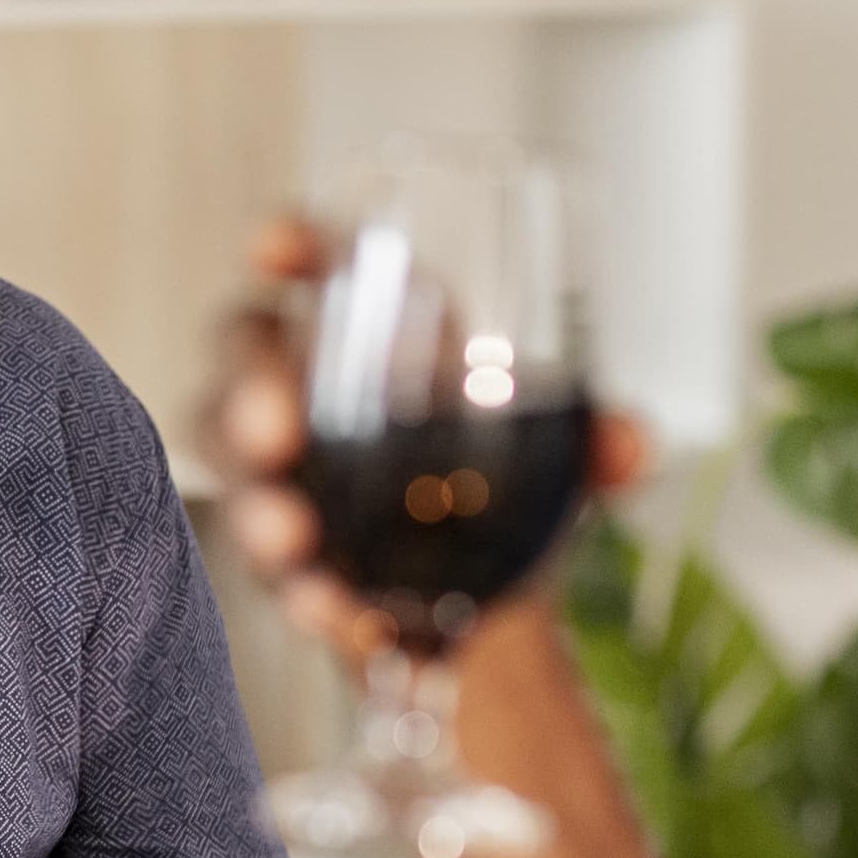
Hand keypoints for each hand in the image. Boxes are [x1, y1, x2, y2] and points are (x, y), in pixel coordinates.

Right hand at [208, 214, 645, 648]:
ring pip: (231, 463)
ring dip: (255, 503)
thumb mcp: (560, 460)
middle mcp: (313, 389)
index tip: (271, 251)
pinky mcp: (280, 552)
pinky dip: (299, 588)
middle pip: (246, 356)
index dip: (294, 247)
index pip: (328, 267)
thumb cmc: (504, 491)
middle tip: (275, 437)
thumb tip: (627, 445)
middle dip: (247, 391)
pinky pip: (264, 562)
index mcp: (386, 332)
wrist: (485, 600)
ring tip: (291, 543)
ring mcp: (282, 471)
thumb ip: (596, 443)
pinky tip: (333, 609)